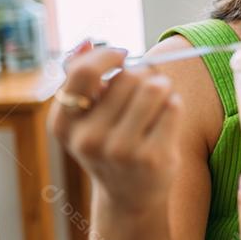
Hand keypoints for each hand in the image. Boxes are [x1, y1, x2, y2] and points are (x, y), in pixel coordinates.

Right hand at [48, 40, 182, 213]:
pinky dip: (174, 107)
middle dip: (143, 76)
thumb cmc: (112, 145)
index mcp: (65, 125)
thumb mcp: (88, 118)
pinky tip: (165, 124)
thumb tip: (86, 42)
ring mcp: (121, 151)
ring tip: (157, 105)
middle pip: (128, 76)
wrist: (131, 197)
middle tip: (144, 95)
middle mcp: (89, 139)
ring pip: (154, 87)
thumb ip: (84, 79)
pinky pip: (174, 106)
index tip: (122, 56)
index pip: (83, 72)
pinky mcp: (152, 158)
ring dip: (162, 88)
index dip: (107, 55)